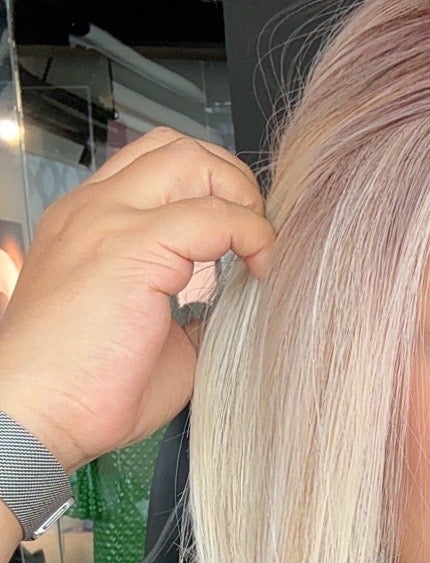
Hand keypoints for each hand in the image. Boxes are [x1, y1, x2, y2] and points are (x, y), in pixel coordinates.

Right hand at [0, 127, 274, 471]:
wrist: (36, 416)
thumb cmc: (81, 391)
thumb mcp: (147, 335)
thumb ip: (185, 309)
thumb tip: (226, 307)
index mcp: (89, 224)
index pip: (156, 165)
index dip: (210, 189)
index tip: (241, 236)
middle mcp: (94, 210)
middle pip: (177, 147)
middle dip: (230, 179)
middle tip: (254, 234)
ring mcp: (109, 221)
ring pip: (192, 160)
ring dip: (239, 196)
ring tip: (255, 247)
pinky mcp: (131, 247)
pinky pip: (214, 215)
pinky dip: (251, 235)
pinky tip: (259, 269)